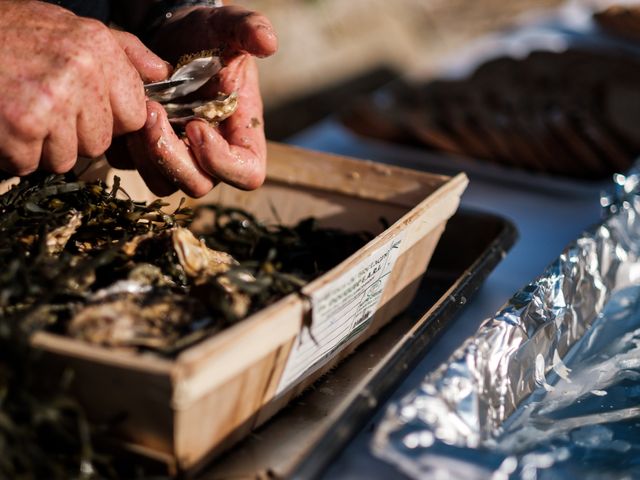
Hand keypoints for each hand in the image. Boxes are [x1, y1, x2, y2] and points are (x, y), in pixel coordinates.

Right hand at [0, 0, 169, 175]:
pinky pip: (33, 164)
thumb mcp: (68, 27)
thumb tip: (161, 72)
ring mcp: (51, 101)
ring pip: (69, 157)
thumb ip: (122, 50)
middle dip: (74, 133)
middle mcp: (80, 71)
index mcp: (97, 47)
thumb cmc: (7, 34)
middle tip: (43, 104)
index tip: (84, 105)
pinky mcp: (22, 127)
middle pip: (101, 141)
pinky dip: (15, 153)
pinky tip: (4, 123)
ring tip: (21, 110)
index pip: (135, 115)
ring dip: (44, 146)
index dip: (109, 118)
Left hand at [108, 6, 277, 196]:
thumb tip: (268, 42)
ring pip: (163, 183)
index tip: (195, 124)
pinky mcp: (148, 154)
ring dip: (145, 153)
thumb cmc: (205, 34)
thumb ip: (249, 30)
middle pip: (199, 185)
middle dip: (172, 156)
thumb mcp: (227, 26)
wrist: (168, 34)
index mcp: (243, 137)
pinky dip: (125, 145)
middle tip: (154, 112)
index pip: (246, 174)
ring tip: (139, 110)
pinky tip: (125, 110)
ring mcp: (180, 159)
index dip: (221, 161)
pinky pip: (133, 168)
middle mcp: (213, 157)